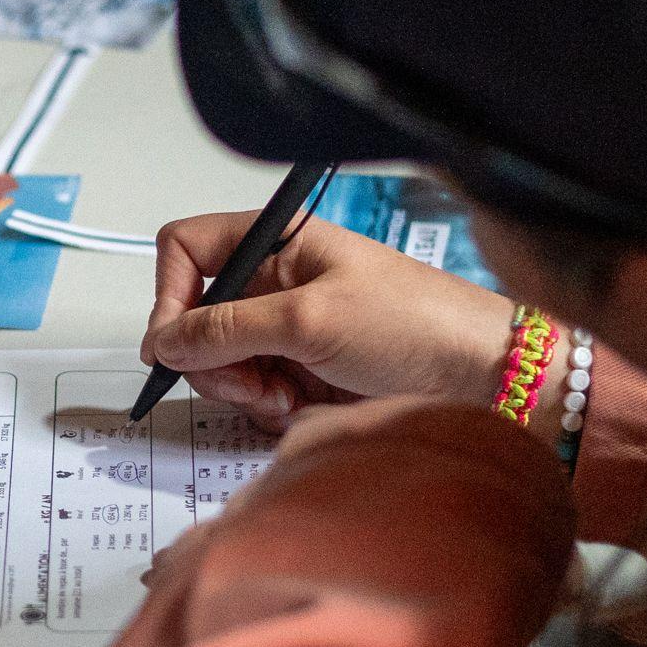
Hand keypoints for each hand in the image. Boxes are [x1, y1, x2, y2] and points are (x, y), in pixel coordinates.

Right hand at [141, 212, 515, 431]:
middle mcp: (276, 281)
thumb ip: (226, 328)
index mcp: (276, 241)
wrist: (483, 376)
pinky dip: (268, 405)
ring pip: (220, 363)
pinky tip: (306, 404)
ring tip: (287, 393)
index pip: (187, 250)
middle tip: (248, 379)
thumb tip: (164, 341)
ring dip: (243, 387)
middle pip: (195, 318)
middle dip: (212, 357)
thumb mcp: (309, 319)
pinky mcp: (303, 370)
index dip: (169, 294)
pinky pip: (253, 392)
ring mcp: (288, 329)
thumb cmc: (416, 322)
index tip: (173, 344)